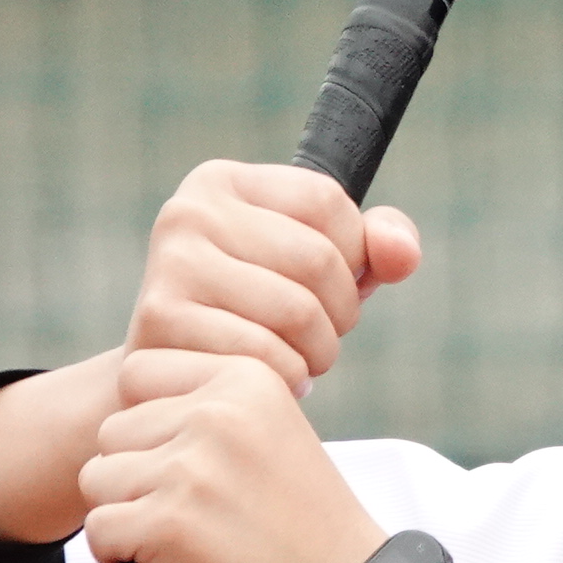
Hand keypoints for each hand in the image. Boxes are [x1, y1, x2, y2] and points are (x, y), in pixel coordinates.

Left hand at [76, 347, 388, 562]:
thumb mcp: (276, 436)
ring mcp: (190, 468)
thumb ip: (213, 410)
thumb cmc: (309, 531)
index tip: (186, 464)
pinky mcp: (167, 523)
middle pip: (112, 431)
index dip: (147, 424)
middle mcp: (215, 412)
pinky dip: (118, 557)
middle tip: (186, 512)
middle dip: (133, 474)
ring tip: (178, 539)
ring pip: (96, 478)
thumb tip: (131, 414)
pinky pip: (98, 530)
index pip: (139, 372)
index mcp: (247, 378)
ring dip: (124, 514)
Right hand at [124, 159, 422, 393]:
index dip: (354, 256)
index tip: (329, 285)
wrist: (176, 378)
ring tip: (295, 357)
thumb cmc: (257, 314)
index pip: (329, 202)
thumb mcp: (320, 268)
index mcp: (224, 182)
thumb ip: (377, 246)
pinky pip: (268, 356)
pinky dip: (289, 378)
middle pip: (318, 259)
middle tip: (317, 336)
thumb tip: (401, 253)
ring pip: (299, 312)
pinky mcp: (162, 321)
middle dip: (340, 313)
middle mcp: (189, 211)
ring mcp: (170, 263)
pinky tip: (271, 380)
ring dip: (318, 352)